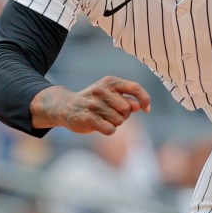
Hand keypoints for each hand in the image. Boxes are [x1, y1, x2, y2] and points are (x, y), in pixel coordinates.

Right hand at [31, 77, 150, 133]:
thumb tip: (139, 106)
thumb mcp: (110, 94)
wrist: (66, 107)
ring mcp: (93, 104)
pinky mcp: (87, 118)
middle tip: (111, 114)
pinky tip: (99, 126)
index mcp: (110, 82)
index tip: (146, 109)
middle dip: (123, 115)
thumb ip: (126, 98)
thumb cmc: (94, 102)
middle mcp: (101, 90)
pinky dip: (108, 130)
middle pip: (127, 109)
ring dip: (115, 123)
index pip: (135, 87)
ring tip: (103, 118)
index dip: (145, 99)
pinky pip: (110, 130)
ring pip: (119, 121)